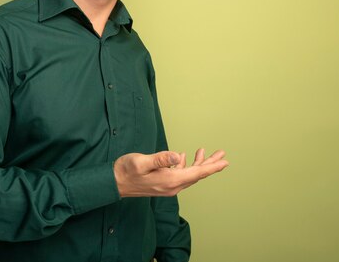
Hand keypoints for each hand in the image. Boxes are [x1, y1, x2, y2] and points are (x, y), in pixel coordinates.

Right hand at [113, 148, 228, 196]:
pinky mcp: (163, 184)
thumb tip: (179, 156)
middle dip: (210, 164)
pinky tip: (185, 157)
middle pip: (196, 175)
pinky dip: (186, 165)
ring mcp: (167, 186)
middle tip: (222, 155)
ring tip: (206, 152)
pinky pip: (180, 175)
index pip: (196, 173)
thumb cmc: (125, 171)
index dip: (211, 167)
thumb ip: (160, 159)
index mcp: (169, 180)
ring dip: (199, 164)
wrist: (114, 183)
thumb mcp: (141, 162)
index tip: (224, 162)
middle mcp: (171, 186)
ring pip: (189, 175)